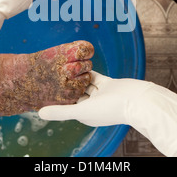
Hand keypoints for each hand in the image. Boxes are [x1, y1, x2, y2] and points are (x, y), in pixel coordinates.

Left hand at [39, 71, 176, 156]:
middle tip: (47, 74)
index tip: (41, 89)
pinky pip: (93, 75)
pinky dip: (86, 70)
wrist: (138, 100)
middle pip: (73, 94)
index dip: (54, 97)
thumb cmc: (111, 109)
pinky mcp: (107, 83)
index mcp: (84, 115)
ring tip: (58, 66)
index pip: (65, 105)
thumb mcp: (81, 111)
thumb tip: (38, 114)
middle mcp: (91, 105)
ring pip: (82, 83)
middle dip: (63, 86)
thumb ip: (60, 112)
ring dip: (74, 76)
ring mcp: (100, 94)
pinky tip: (77, 62)